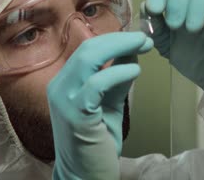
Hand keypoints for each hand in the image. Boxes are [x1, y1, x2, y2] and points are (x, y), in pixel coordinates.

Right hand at [48, 32, 152, 179]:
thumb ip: (117, 77)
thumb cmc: (98, 139)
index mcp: (65, 82)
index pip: (87, 48)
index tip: (139, 37)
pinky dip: (118, 73)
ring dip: (120, 47)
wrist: (86, 174)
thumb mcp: (110, 101)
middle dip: (119, 38)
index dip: (114, 38)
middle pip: (87, 48)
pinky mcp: (75, 115)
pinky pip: (97, 84)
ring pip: (89, 59)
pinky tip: (135, 71)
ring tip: (143, 46)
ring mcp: (64, 100)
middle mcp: (59, 87)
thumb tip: (132, 51)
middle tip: (144, 37)